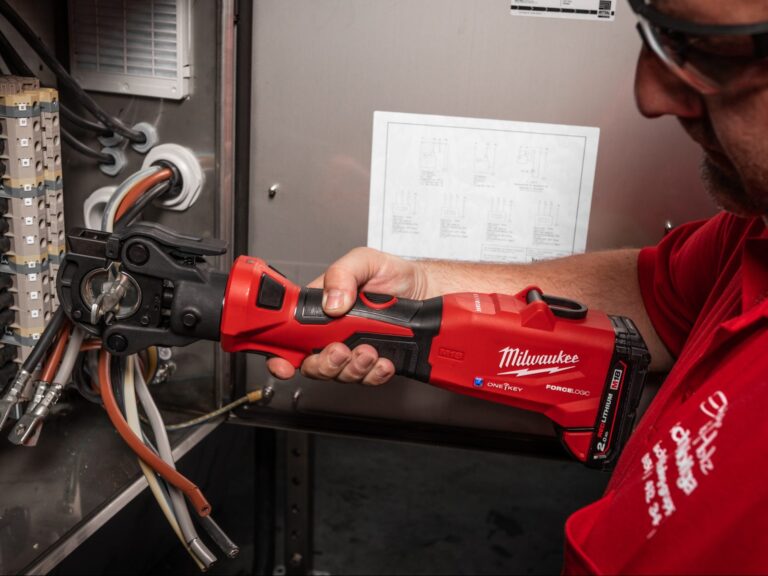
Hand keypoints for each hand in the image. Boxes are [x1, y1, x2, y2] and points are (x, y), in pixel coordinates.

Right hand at [266, 247, 426, 384]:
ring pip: (339, 375)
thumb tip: (330, 302)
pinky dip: (375, 374)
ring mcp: (354, 350)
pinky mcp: (375, 363)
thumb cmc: (395, 274)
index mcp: (321, 308)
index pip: (290, 334)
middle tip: (341, 350)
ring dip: (353, 368)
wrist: (429, 290)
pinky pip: (367, 379)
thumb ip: (342, 274)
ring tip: (369, 351)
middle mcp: (333, 333)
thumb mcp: (366, 260)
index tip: (284, 362)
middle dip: (324, 363)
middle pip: (311, 364)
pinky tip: (384, 361)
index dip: (281, 353)